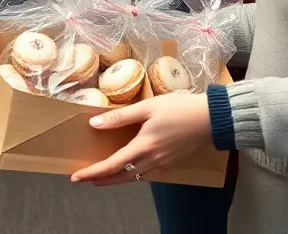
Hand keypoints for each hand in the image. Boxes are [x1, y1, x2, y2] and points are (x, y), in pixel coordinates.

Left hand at [70, 93, 211, 185]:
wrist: (211, 118)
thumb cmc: (179, 108)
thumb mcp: (147, 107)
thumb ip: (120, 117)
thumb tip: (95, 124)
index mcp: (143, 147)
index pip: (111, 165)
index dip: (92, 172)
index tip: (76, 177)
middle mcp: (152, 159)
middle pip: (121, 176)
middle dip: (101, 179)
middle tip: (85, 180)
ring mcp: (162, 162)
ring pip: (134, 176)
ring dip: (116, 178)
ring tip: (102, 177)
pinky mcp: (170, 161)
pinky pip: (146, 172)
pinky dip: (132, 174)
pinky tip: (128, 169)